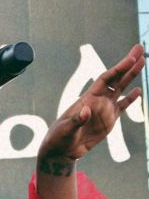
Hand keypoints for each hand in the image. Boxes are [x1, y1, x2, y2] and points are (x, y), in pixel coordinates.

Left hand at [38, 44, 144, 160]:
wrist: (61, 150)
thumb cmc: (59, 137)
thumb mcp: (66, 129)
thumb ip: (77, 120)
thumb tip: (86, 110)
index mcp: (88, 99)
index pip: (106, 79)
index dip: (119, 68)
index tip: (131, 58)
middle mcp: (98, 101)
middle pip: (116, 78)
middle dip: (128, 64)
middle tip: (140, 48)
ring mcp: (104, 110)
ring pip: (121, 89)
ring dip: (131, 76)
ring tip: (143, 61)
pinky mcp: (108, 121)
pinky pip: (122, 107)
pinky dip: (130, 99)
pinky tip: (138, 91)